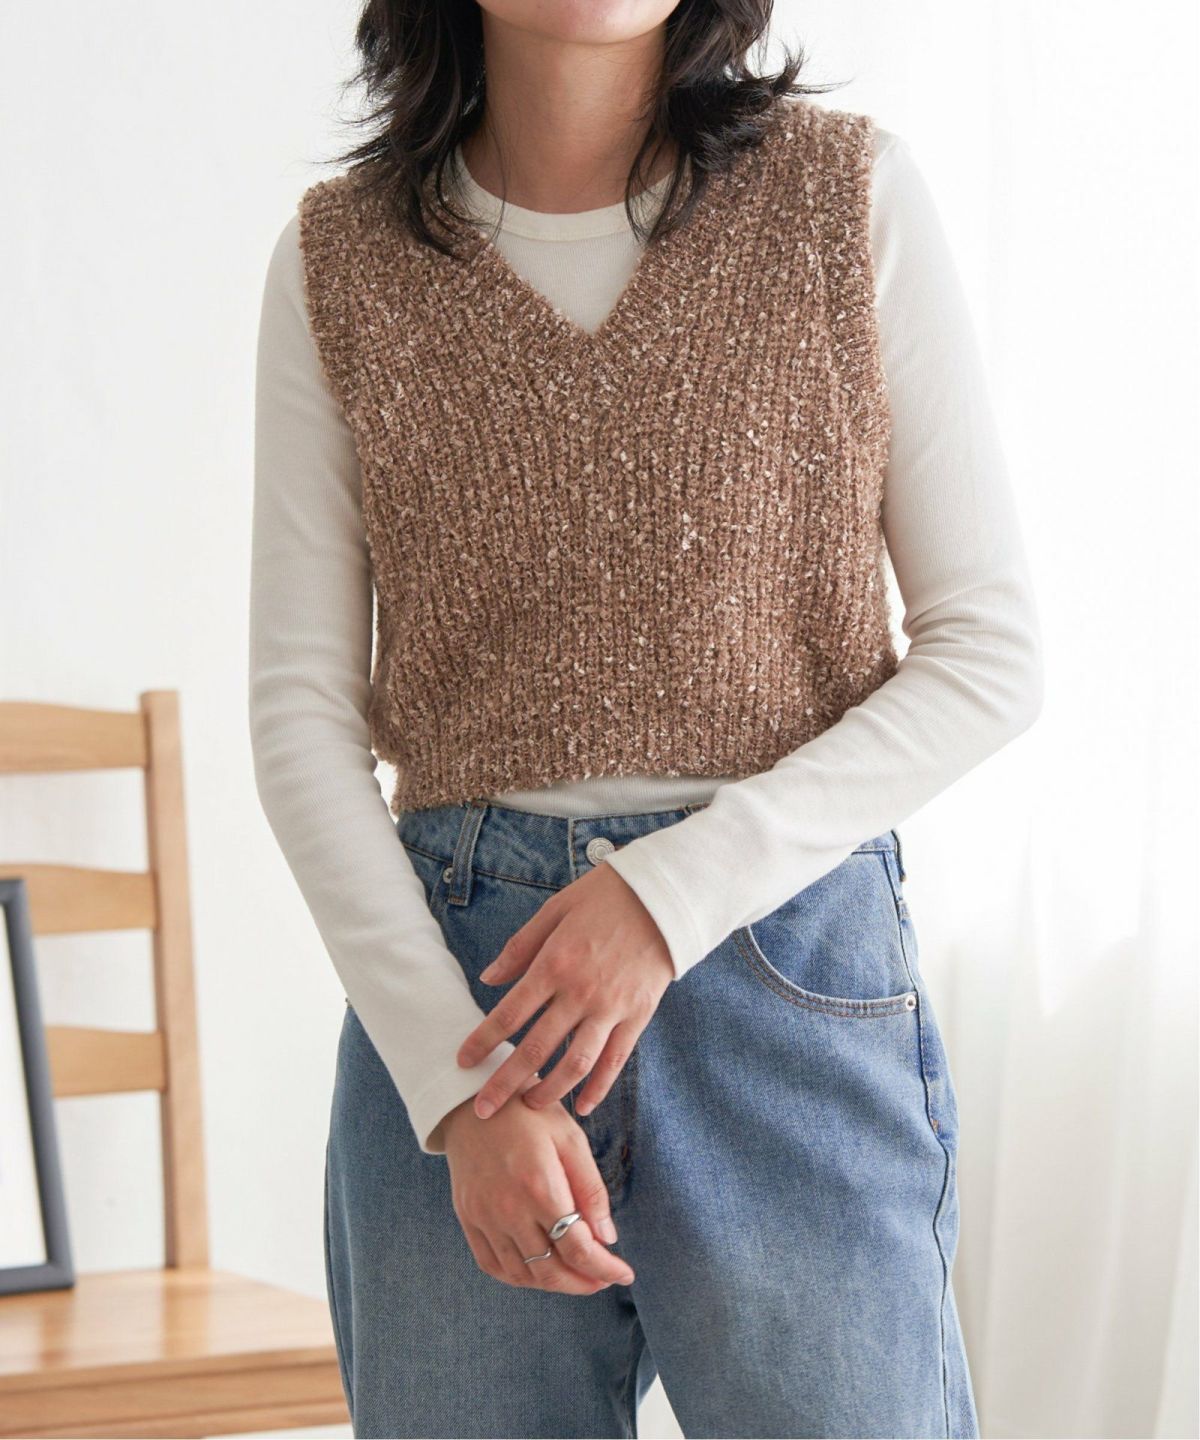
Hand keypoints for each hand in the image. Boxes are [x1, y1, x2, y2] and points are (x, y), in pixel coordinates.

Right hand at [440, 1083, 636, 1293]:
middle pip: (550, 1270)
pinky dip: (519, 1278)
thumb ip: (591, 1189)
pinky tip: (538, 1271)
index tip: (625, 1273)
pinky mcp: (467, 1218)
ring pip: (522, 1275)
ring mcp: (483, 1217)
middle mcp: (508, 1209)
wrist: (471, 1100)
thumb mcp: (570, 1139)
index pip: (577, 1248)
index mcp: (539, 1187)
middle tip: (603, 1279)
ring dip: (553, 1284)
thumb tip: (608, 1238)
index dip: (605, 1269)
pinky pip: (492, 1265)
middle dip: (583, 1283)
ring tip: (576, 1276)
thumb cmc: (528, 1114)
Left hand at [455, 860, 673, 1119]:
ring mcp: (611, 1008)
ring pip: (575, 1064)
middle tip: (483, 1109)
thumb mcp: (555, 910)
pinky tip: (583, 1106)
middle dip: (505, 1083)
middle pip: (536, 1049)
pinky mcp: (638, 1015)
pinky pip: (615, 1061)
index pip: (508, 1014)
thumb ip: (520, 947)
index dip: (482, 1042)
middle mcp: (580, 992)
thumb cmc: (604, 898)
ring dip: (549, 1091)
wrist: (662, 898)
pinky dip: (599, 1087)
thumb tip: (487, 979)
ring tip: (529, 1107)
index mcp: (554, 964)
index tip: (462, 1062)